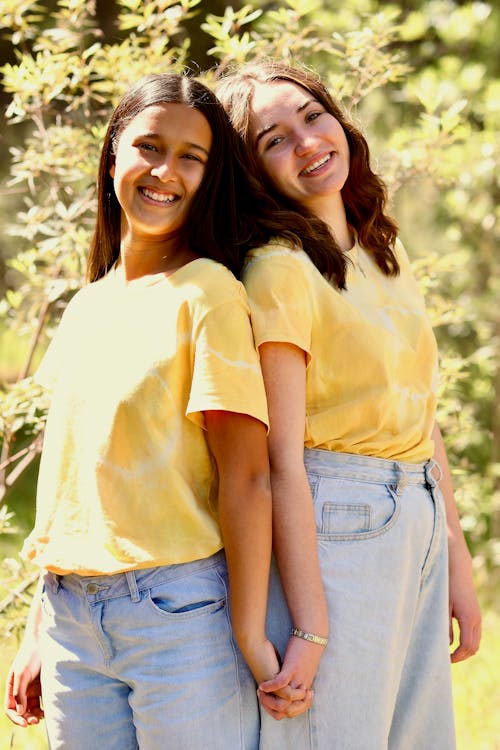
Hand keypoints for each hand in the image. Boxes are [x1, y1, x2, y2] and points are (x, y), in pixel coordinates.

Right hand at [4, 645, 42, 726]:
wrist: (44, 642)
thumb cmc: (30, 656)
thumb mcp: (22, 673)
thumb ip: (20, 692)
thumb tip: (20, 712)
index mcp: (12, 688)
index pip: (10, 708)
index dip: (16, 718)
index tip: (25, 723)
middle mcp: (21, 690)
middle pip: (21, 711)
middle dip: (27, 718)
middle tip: (36, 721)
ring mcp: (32, 689)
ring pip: (32, 708)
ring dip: (35, 715)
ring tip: (42, 717)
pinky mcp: (43, 687)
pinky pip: (42, 701)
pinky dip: (43, 708)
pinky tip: (48, 711)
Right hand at [258, 635, 324, 718]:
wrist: (313, 635)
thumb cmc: (307, 648)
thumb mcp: (304, 667)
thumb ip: (298, 677)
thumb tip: (290, 682)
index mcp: (305, 687)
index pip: (295, 710)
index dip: (283, 711)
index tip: (272, 703)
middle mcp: (302, 686)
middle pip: (289, 710)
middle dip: (274, 709)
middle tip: (264, 701)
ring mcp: (298, 678)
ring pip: (285, 701)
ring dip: (270, 700)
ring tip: (261, 694)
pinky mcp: (292, 668)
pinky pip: (281, 683)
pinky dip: (271, 687)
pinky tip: (262, 686)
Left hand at [448, 545, 481, 662]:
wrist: (458, 569)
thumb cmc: (447, 585)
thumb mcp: (443, 606)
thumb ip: (444, 625)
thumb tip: (446, 644)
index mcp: (468, 619)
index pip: (466, 646)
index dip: (456, 657)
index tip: (445, 660)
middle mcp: (476, 620)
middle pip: (473, 648)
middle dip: (461, 657)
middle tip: (446, 660)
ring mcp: (478, 617)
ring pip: (476, 642)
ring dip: (465, 651)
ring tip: (449, 653)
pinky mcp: (475, 614)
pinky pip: (475, 635)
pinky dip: (468, 642)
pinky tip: (455, 642)